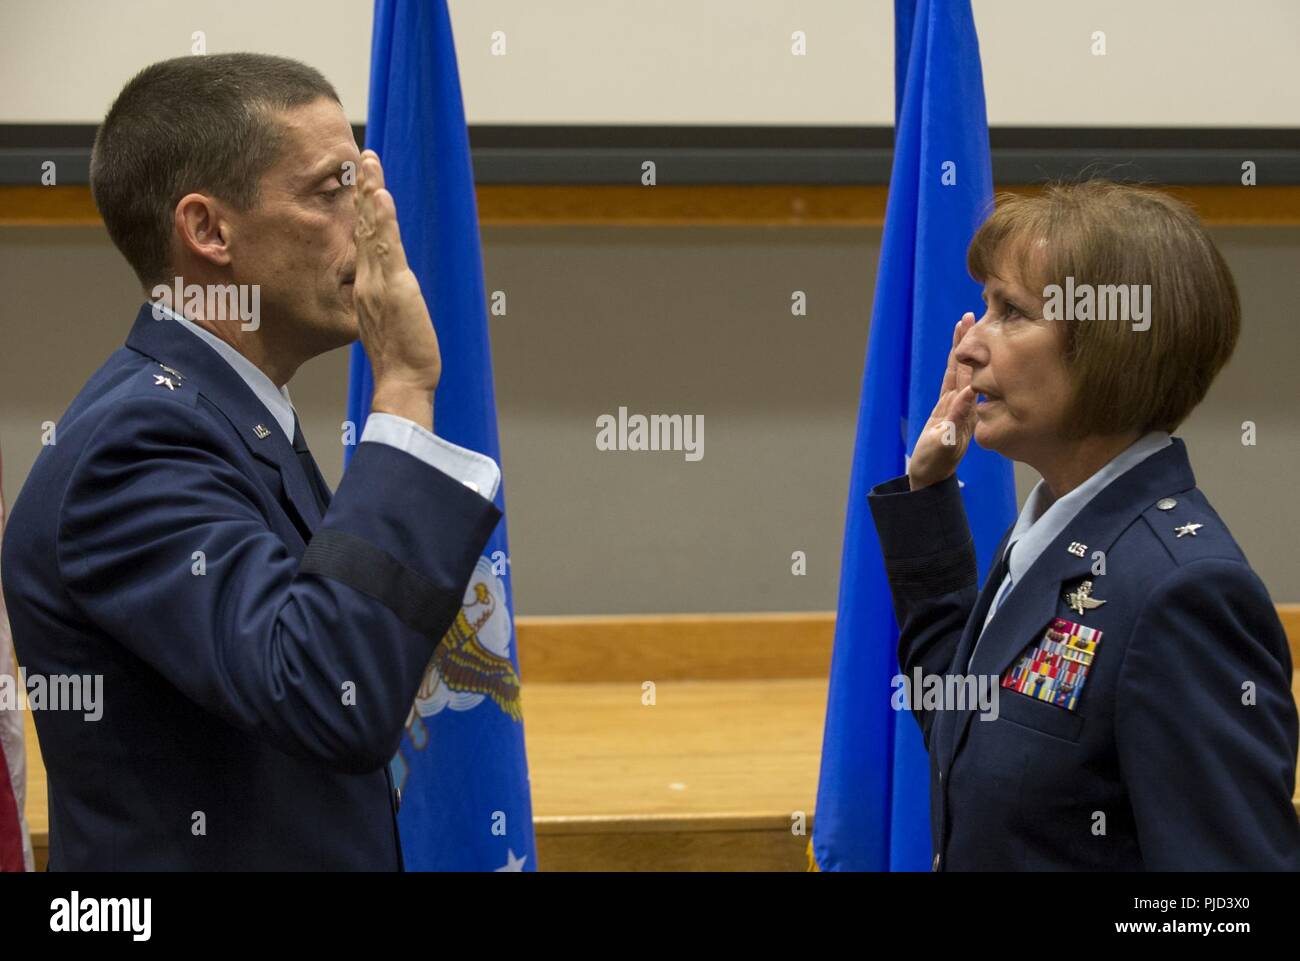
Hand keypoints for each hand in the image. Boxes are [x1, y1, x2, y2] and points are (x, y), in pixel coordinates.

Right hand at [353, 150, 440, 428]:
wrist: (401, 381)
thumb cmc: (400, 360)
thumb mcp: (390, 324)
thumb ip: (388, 303)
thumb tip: (393, 294)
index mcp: (364, 287)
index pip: (362, 240)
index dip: (361, 210)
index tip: (363, 184)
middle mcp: (366, 280)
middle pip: (362, 225)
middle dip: (363, 189)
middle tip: (364, 156)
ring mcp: (377, 282)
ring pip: (371, 229)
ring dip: (370, 193)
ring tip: (369, 162)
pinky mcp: (393, 288)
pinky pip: (385, 248)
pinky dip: (382, 220)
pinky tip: (380, 196)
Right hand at [907, 313, 977, 489]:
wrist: (930, 475)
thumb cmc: (935, 463)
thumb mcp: (945, 443)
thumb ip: (956, 419)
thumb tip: (970, 392)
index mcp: (968, 409)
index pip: (973, 374)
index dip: (976, 350)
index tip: (982, 328)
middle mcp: (966, 403)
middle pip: (970, 364)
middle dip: (972, 340)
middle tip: (977, 314)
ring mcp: (957, 403)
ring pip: (961, 368)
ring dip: (963, 345)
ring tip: (966, 322)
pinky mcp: (946, 405)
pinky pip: (951, 378)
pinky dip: (954, 361)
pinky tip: (958, 348)